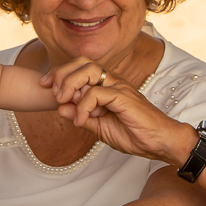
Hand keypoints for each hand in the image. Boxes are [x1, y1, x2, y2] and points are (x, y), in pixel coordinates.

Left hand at [50, 59, 193, 165]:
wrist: (159, 143)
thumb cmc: (135, 135)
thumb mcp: (100, 128)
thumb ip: (81, 116)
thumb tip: (60, 108)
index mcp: (106, 85)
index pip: (80, 67)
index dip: (60, 73)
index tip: (45, 85)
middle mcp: (112, 81)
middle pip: (82, 62)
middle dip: (62, 74)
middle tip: (53, 93)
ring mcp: (119, 87)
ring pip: (88, 71)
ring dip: (70, 85)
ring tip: (63, 102)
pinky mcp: (123, 97)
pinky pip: (97, 93)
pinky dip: (83, 106)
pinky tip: (81, 120)